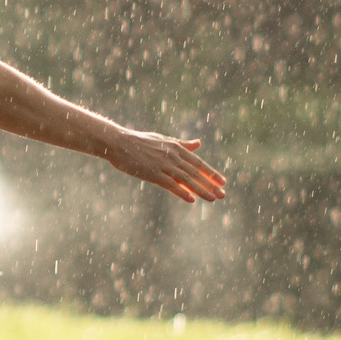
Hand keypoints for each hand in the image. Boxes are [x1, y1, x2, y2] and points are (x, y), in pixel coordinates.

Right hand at [102, 131, 226, 203]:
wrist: (118, 142)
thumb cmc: (139, 141)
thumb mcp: (163, 140)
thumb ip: (182, 144)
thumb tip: (198, 143)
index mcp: (175, 147)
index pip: (198, 162)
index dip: (211, 173)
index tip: (223, 182)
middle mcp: (172, 156)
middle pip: (195, 173)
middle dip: (210, 184)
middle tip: (223, 195)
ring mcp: (162, 165)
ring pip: (186, 180)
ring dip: (200, 190)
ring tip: (212, 199)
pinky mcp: (152, 173)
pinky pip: (170, 184)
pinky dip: (181, 191)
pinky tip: (191, 199)